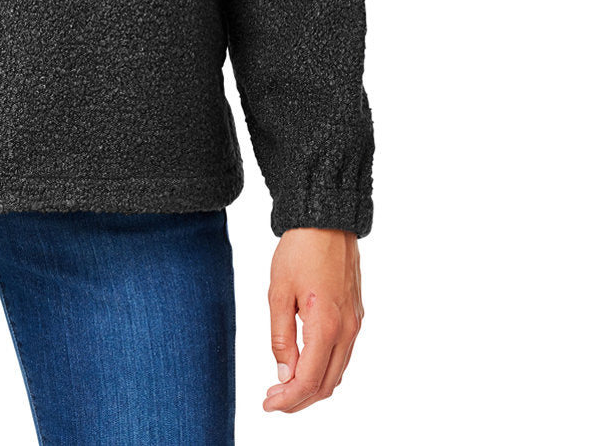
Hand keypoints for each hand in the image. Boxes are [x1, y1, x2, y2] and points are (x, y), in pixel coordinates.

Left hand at [263, 227, 363, 412]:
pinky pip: (343, 355)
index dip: (288, 400)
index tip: (268, 404)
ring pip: (337, 372)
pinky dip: (324, 369)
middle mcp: (347, 330)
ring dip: (312, 386)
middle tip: (273, 400)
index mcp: (327, 326)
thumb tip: (284, 374)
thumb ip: (281, 338)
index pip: (309, 381)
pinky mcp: (355, 315)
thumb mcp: (278, 293)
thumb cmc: (300, 250)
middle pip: (326, 384)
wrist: (326, 220)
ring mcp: (355, 323)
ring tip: (284, 386)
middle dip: (299, 400)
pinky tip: (304, 364)